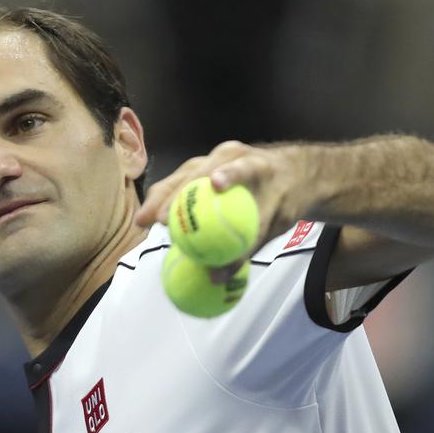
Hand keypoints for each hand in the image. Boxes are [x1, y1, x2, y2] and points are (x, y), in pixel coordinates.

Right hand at [133, 140, 306, 279]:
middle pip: (196, 171)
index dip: (229, 174)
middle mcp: (228, 155)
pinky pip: (177, 182)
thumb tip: (216, 277)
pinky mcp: (200, 167)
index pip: (241, 168)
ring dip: (161, 197)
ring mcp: (210, 159)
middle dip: (175, 193)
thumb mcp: (275, 224)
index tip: (217, 185)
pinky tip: (149, 218)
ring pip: (180, 175)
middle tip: (158, 220)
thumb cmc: (284, 198)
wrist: (290, 175)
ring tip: (143, 220)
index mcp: (254, 163)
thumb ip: (246, 248)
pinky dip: (163, 199)